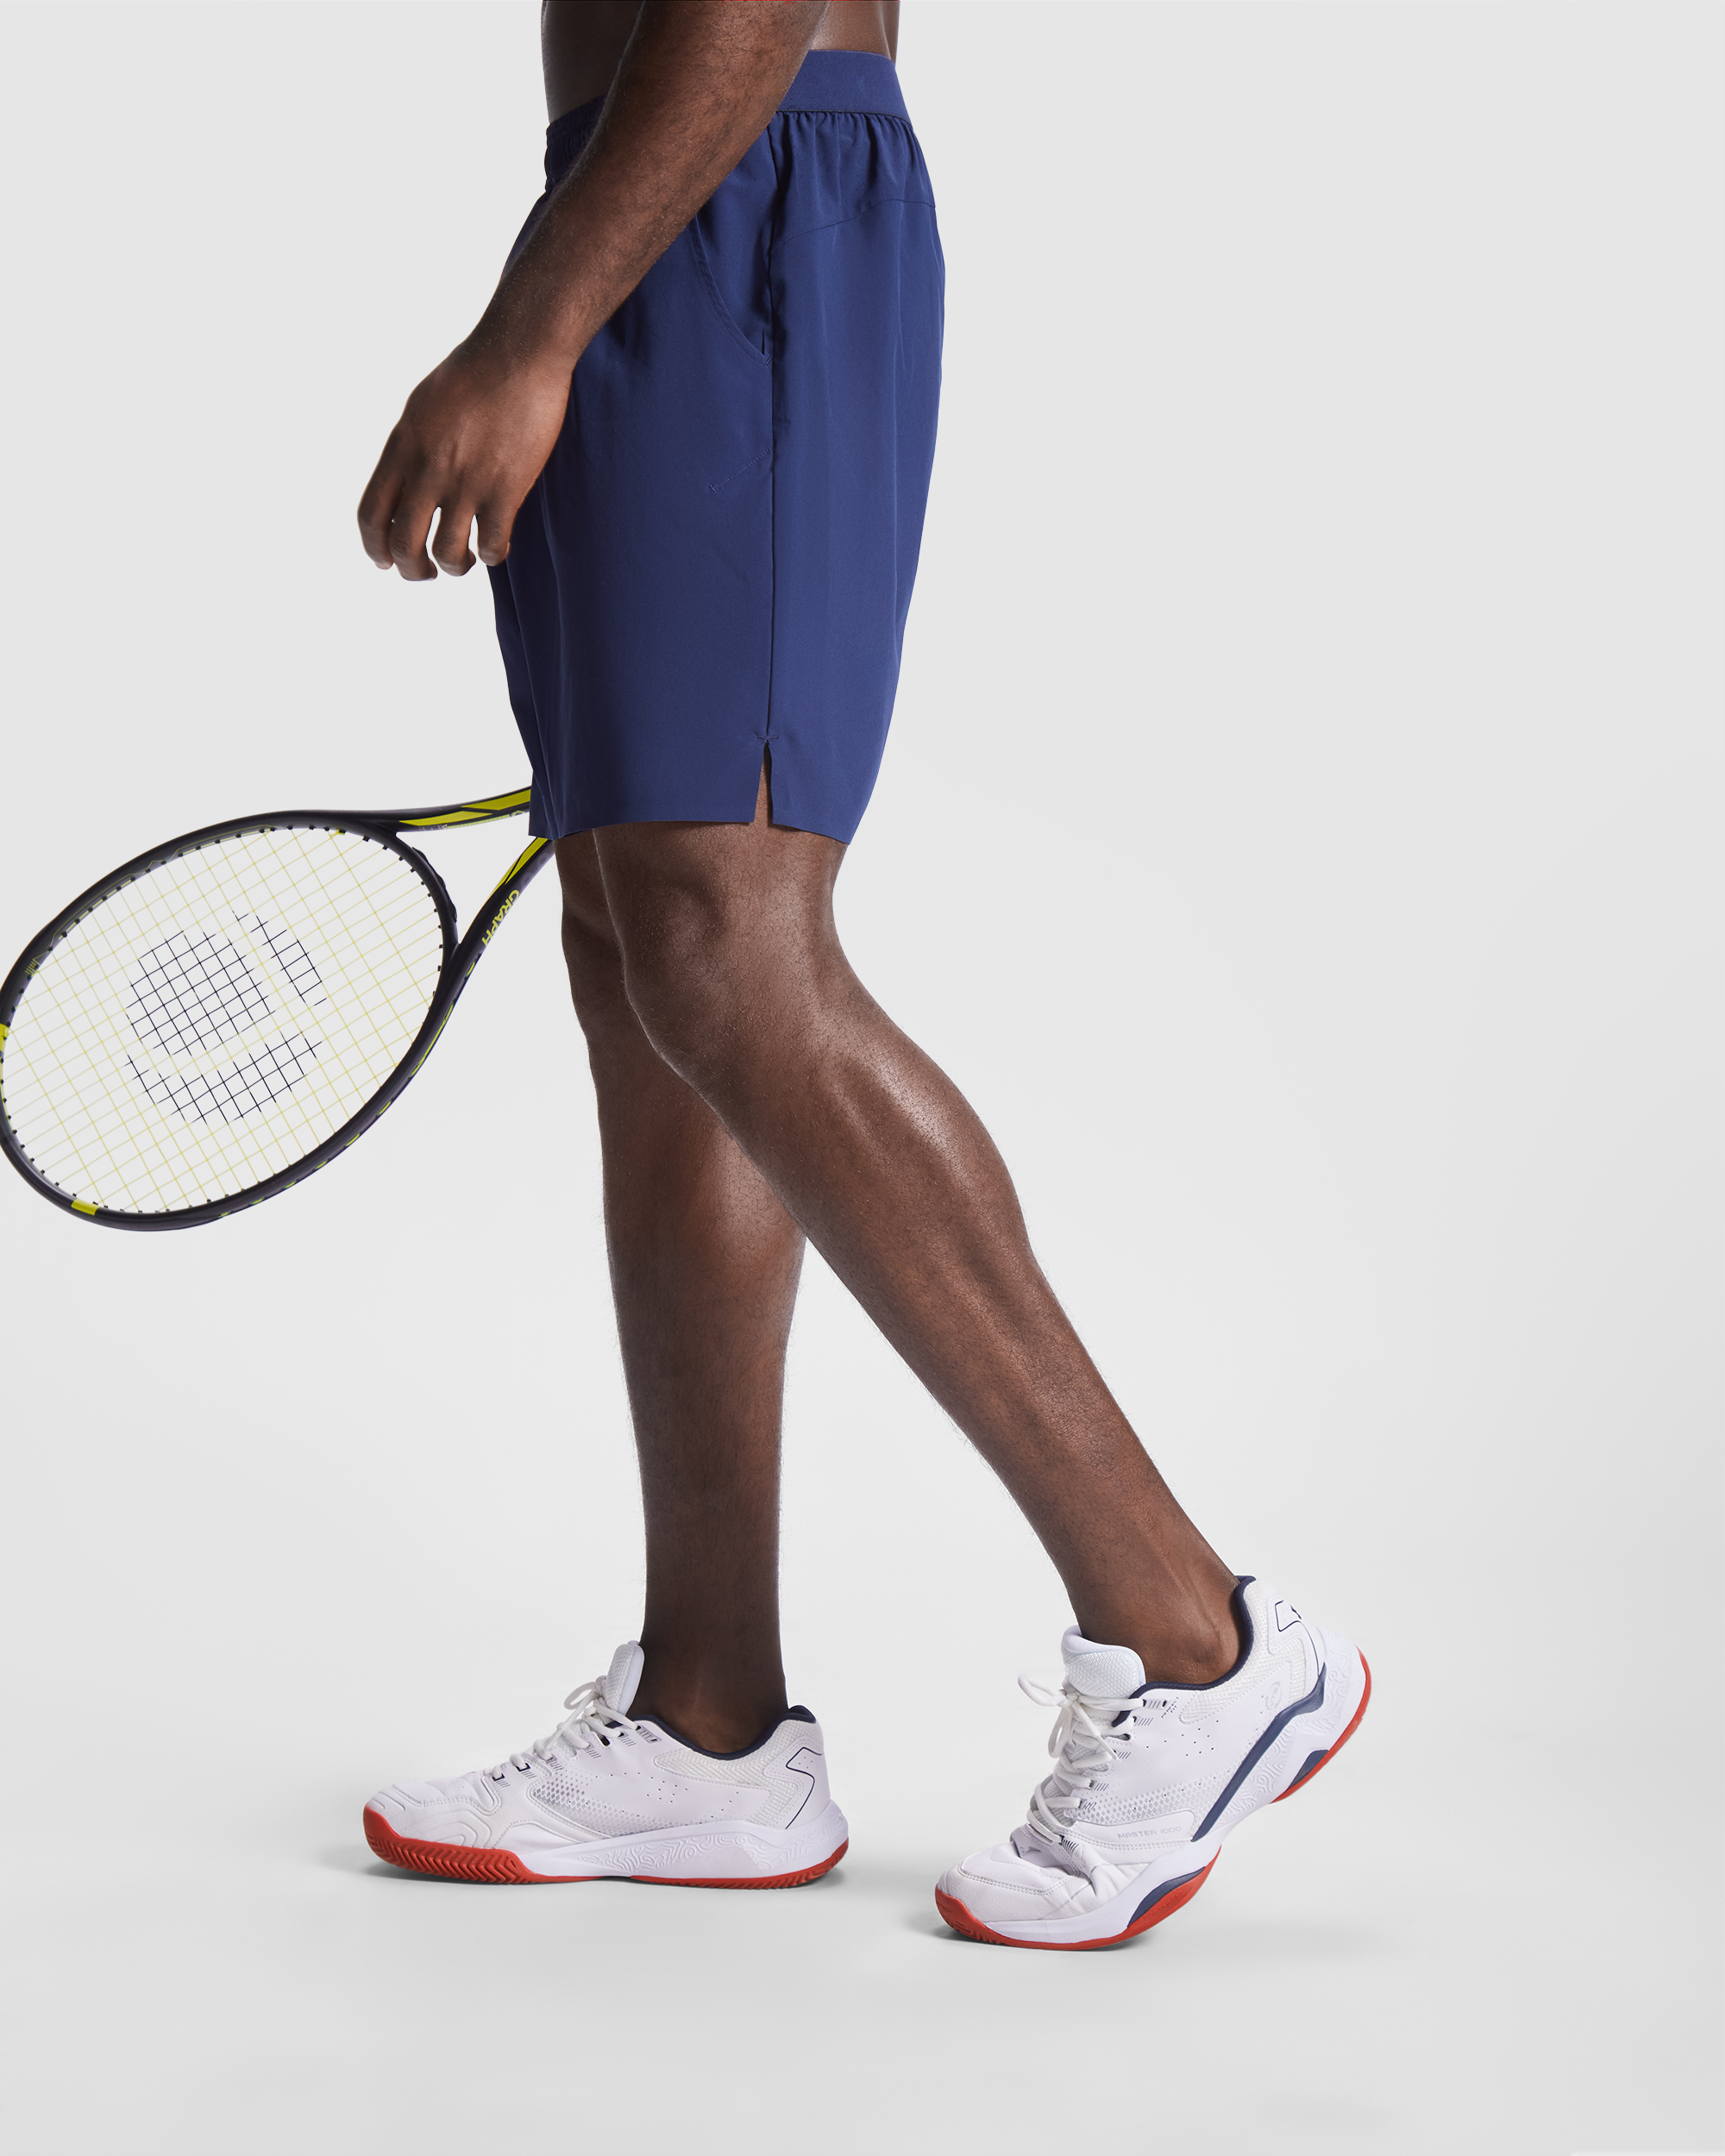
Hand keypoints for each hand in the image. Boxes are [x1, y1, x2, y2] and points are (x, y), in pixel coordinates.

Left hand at [356, 336, 573, 579]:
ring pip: (448, 553)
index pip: (371, 515)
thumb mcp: (422, 407)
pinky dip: (492, 555)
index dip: (375, 548)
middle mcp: (427, 470)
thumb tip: (405, 480)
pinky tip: (495, 547)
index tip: (385, 562)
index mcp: (401, 448)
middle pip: (403, 545)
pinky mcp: (505, 489)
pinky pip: (492, 546)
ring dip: (454, 566)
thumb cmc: (474, 373)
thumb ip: (410, 448)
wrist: (518, 353)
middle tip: (425, 573)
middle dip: (411, 570)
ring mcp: (466, 482)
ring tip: (465, 560)